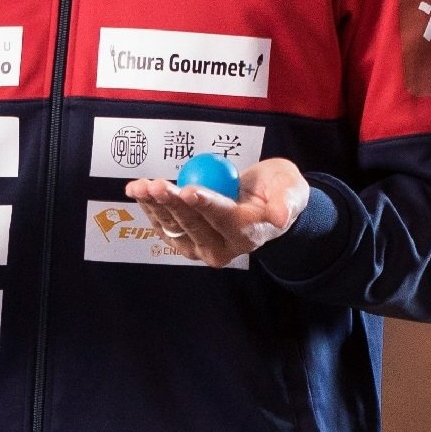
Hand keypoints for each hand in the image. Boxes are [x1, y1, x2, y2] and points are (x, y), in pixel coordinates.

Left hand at [125, 157, 308, 268]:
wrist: (265, 204)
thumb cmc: (279, 192)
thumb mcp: (292, 191)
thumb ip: (287, 202)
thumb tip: (280, 216)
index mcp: (248, 234)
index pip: (222, 218)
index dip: (205, 204)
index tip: (188, 189)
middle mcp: (222, 248)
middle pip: (193, 224)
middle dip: (172, 203)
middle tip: (156, 184)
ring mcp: (201, 247)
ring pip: (173, 227)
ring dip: (154, 205)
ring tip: (139, 186)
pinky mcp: (186, 241)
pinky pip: (163, 226)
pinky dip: (149, 208)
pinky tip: (138, 192)